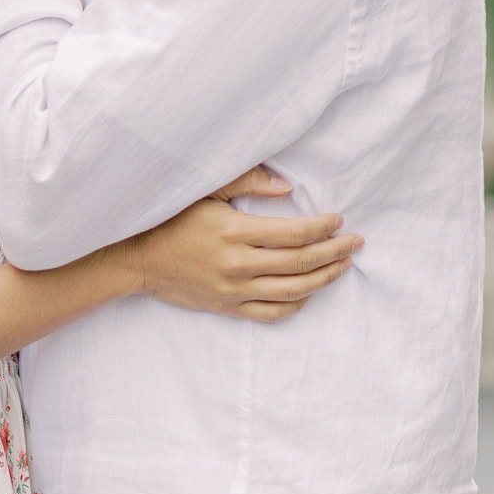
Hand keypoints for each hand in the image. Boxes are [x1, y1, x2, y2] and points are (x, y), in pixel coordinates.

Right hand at [123, 167, 362, 321]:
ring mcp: (234, 290)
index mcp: (235, 231)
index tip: (339, 220)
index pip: (294, 233)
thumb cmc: (172, 217)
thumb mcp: (206, 189)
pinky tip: (309, 291)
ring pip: (292, 291)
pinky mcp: (228, 307)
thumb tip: (287, 185)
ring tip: (342, 266)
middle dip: (334, 252)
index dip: (323, 228)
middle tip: (356, 243)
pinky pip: (271, 313)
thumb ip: (247, 180)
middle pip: (300, 263)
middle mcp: (238, 264)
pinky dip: (295, 304)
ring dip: (323, 278)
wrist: (138, 256)